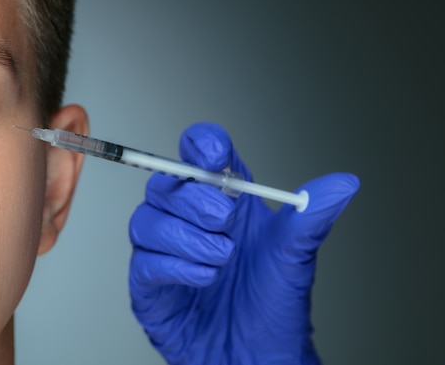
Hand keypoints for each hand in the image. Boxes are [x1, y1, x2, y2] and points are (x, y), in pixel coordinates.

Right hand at [129, 123, 359, 363]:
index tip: (216, 157)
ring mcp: (164, 250)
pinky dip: (176, 266)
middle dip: (195, 198)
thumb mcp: (295, 255)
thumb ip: (310, 217)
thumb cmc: (272, 303)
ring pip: (146, 220)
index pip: (197, 152)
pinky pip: (144, 262)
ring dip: (186, 237)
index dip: (201, 145)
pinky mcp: (149, 285)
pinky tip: (206, 278)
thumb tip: (343, 184)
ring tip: (222, 258)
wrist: (258, 356)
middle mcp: (186, 218)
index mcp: (221, 198)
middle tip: (226, 220)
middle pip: (166, 182)